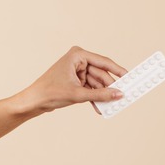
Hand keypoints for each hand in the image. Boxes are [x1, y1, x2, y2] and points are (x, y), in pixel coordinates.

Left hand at [13, 46, 127, 115]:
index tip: (130, 78)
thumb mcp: (78, 94)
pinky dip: (95, 98)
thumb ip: (100, 95)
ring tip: (109, 107)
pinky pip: (91, 89)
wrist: (33, 101)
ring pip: (97, 84)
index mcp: (78, 55)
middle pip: (101, 75)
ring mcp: (78, 71)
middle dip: (109, 88)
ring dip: (102, 96)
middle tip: (121, 98)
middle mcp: (79, 61)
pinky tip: (100, 108)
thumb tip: (118, 94)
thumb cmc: (50, 92)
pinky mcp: (76, 81)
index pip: (103, 62)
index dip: (118, 71)